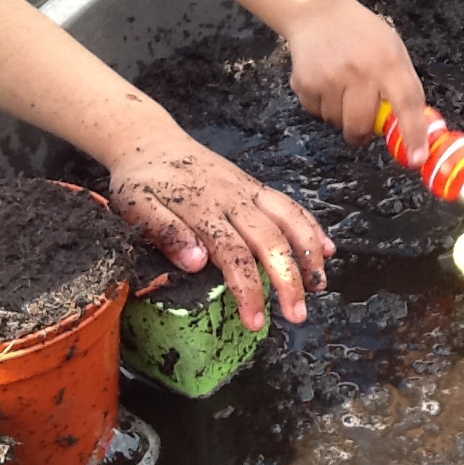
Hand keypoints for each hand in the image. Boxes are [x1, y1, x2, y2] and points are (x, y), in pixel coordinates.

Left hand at [107, 129, 334, 331]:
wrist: (151, 143)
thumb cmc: (141, 182)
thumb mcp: (136, 206)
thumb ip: (165, 232)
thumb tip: (197, 263)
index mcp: (203, 209)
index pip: (234, 254)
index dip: (249, 289)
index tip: (256, 321)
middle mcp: (234, 199)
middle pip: (271, 240)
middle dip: (289, 279)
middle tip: (298, 315)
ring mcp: (249, 191)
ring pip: (289, 219)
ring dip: (309, 253)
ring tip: (319, 286)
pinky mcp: (256, 187)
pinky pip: (290, 205)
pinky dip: (311, 226)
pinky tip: (327, 248)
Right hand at [285, 0, 429, 166]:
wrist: (317, 12)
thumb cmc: (362, 34)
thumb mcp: (393, 50)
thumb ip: (404, 86)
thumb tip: (415, 128)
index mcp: (387, 62)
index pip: (406, 103)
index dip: (413, 134)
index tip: (417, 159)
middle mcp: (358, 70)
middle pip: (361, 125)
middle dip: (361, 134)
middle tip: (361, 124)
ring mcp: (328, 77)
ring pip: (337, 123)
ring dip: (340, 116)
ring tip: (341, 88)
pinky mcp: (305, 82)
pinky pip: (316, 113)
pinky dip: (321, 105)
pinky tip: (324, 81)